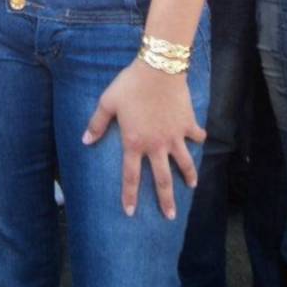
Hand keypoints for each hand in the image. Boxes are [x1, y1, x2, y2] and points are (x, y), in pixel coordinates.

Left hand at [82, 58, 204, 218]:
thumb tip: (85, 141)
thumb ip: (97, 123)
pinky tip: (200, 140)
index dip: (130, 195)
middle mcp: (156, 145)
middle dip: (166, 200)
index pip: (131, 176)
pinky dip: (199, 138)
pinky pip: (196, 135)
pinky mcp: (188, 124)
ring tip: (192, 186)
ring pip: (185, 163)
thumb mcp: (107, 102)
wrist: (158, 70)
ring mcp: (175, 136)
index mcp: (134, 142)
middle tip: (170, 216)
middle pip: (162, 179)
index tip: (130, 212)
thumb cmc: (130, 85)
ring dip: (189, 176)